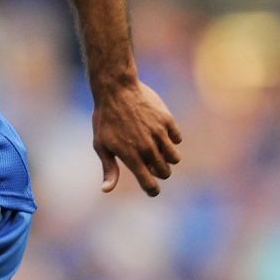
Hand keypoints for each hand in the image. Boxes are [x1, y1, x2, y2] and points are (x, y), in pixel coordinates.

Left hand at [92, 79, 181, 196]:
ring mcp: (159, 133)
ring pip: (175, 158)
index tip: (152, 189)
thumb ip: (108, 168)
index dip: (152, 190)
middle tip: (150, 164)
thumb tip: (106, 190)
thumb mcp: (101, 145)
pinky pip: (177, 138)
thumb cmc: (105, 118)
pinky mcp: (167, 120)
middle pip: (165, 172)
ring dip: (168, 158)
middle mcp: (147, 147)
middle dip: (159, 172)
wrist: (116, 89)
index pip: (149, 184)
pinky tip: (160, 134)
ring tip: (157, 150)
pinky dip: (172, 139)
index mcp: (131, 157)